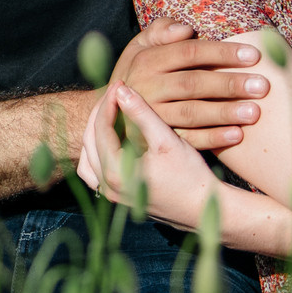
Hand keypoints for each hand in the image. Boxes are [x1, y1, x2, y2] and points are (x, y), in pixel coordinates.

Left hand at [75, 83, 220, 227]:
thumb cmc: (190, 175)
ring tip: (111, 113)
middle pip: (89, 141)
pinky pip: (95, 172)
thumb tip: (121, 89)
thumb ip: (142, 114)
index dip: (109, 103)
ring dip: (95, 133)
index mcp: (115, 172)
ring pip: (87, 158)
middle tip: (116, 93)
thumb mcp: (166, 140)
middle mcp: (107, 187)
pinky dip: (99, 152)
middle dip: (100, 114)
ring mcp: (110, 196)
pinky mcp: (117, 198)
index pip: (100, 129)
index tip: (120, 83)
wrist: (203, 209)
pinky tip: (113, 139)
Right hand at [109, 19, 266, 150]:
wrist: (110, 110)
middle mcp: (146, 88)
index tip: (253, 55)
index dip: (221, 53)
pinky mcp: (156, 138)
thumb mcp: (140, 45)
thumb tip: (186, 29)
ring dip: (223, 113)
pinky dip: (212, 139)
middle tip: (262, 86)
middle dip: (228, 85)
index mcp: (146, 61)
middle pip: (192, 84)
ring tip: (254, 113)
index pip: (189, 53)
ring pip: (190, 114)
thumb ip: (161, 30)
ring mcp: (150, 116)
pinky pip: (186, 139)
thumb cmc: (137, 71)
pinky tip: (237, 135)